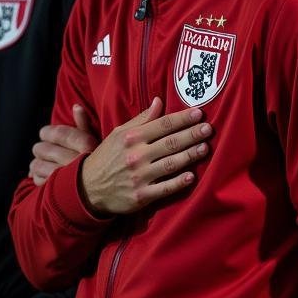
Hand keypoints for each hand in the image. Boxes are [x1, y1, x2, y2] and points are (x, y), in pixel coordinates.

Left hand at [30, 105, 98, 185]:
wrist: (107, 194)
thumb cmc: (101, 165)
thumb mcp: (98, 144)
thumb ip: (84, 125)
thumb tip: (76, 106)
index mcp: (86, 147)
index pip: (59, 134)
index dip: (48, 132)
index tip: (43, 133)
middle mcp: (76, 161)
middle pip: (44, 149)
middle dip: (40, 148)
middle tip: (40, 148)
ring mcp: (66, 178)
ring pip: (38, 165)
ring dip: (36, 163)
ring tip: (39, 162)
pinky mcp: (58, 193)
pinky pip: (39, 180)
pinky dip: (37, 177)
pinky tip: (42, 175)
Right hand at [79, 97, 211, 215]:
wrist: (88, 188)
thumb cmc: (106, 157)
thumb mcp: (118, 134)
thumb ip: (141, 119)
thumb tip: (159, 101)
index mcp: (131, 137)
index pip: (162, 124)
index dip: (183, 118)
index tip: (200, 113)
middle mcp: (136, 155)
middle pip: (170, 142)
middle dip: (192, 134)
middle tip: (209, 129)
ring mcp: (139, 176)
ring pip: (171, 164)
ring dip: (190, 155)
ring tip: (205, 148)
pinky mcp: (141, 195)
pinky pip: (164, 188)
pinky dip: (178, 182)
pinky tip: (191, 176)